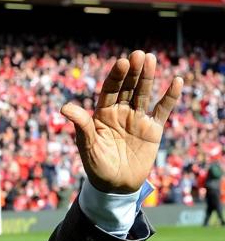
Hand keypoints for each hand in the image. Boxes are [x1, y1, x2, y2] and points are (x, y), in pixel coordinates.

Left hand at [62, 50, 182, 193]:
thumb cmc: (96, 166)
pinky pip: (162, 110)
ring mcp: (137, 119)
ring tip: (151, 59)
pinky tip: (176, 81)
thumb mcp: (87, 145)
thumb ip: (81, 125)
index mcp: (102, 114)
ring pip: (143, 94)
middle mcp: (120, 112)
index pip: (109, 90)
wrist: (115, 185)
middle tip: (139, 55)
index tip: (122, 62)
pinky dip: (169, 97)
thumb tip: (64, 107)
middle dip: (133, 72)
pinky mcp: (153, 129)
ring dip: (147, 77)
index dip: (116, 77)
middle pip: (127, 88)